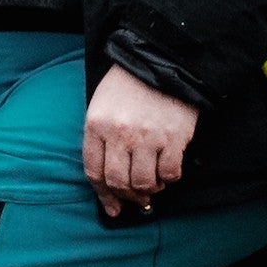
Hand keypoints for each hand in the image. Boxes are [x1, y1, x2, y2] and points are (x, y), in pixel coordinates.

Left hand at [82, 67, 197, 219]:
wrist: (162, 59)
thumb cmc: (128, 85)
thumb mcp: (101, 106)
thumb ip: (101, 140)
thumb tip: (109, 182)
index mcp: (96, 125)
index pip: (94, 172)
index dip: (103, 195)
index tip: (112, 207)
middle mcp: (119, 134)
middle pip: (117, 182)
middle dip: (126, 197)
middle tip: (136, 199)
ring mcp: (147, 137)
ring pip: (143, 183)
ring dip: (149, 190)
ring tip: (153, 185)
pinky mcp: (173, 137)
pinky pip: (170, 173)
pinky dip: (169, 179)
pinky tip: (167, 172)